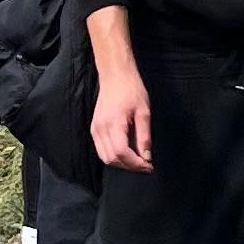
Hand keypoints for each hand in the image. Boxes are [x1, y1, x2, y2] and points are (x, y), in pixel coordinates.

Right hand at [91, 51, 151, 171]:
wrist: (115, 76)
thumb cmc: (131, 90)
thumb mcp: (144, 112)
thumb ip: (144, 136)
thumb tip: (147, 156)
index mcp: (114, 124)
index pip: (121, 153)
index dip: (136, 164)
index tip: (149, 166)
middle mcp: (101, 129)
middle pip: (112, 159)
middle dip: (130, 166)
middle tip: (146, 165)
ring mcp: (95, 129)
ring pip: (105, 158)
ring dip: (121, 164)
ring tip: (137, 161)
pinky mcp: (94, 129)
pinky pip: (101, 150)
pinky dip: (113, 156)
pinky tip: (126, 153)